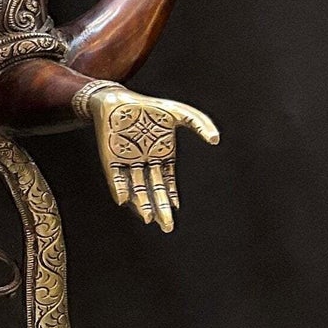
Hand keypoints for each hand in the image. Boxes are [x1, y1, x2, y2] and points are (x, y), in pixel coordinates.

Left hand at [84, 83, 218, 232]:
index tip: (175, 212)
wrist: (116, 99)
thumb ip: (199, 123)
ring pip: (136, 189)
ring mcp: (128, 163)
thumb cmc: (148, 106)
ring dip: (142, 204)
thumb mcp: (179, 112)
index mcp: (162, 156)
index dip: (170, 198)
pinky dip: (120, 189)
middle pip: (154, 191)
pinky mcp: (111, 159)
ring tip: (149, 219)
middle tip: (167, 228)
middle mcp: (145, 163)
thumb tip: (216, 139)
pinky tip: (124, 200)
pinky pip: (116, 178)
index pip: (166, 184)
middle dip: (161, 210)